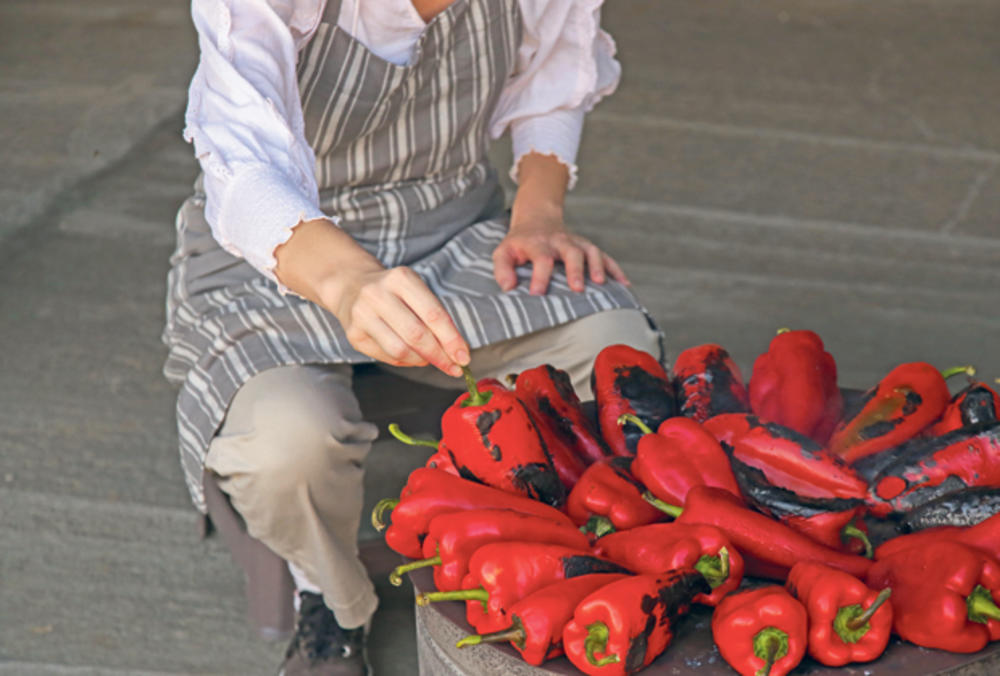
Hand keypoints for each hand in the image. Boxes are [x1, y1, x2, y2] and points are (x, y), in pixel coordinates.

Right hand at [274, 218, 469, 375]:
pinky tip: (410, 356)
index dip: (452, 340)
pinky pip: (387, 356)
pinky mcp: (353, 334)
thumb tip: (456, 351)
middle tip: (453, 367)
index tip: (464, 357)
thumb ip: (435, 317)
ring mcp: (362, 315)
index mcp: (401, 279)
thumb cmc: (393, 291)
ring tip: (430, 359)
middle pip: (417, 335)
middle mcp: (378, 295)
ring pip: (400, 350)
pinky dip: (405, 361)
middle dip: (440, 356)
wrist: (350, 286)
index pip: (434, 315)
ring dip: (422, 361)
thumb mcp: (415, 291)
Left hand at [492, 211, 629, 295]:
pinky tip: (624, 284)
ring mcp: (576, 242)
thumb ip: (502, 269)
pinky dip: (615, 268)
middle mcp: (559, 241)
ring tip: (601, 284)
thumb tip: (508, 288)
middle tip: (578, 288)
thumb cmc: (519, 244)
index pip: (540, 258)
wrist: (537, 220)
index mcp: (537, 243)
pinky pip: (604, 256)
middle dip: (575, 269)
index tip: (537, 294)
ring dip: (598, 266)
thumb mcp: (503, 252)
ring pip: (590, 251)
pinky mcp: (587, 247)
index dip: (539, 276)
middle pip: (570, 252)